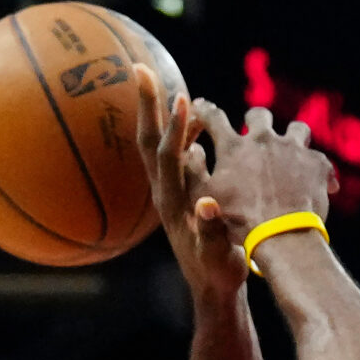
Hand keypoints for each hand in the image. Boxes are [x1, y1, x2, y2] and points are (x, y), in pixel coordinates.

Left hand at [135, 71, 246, 302]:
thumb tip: (205, 204)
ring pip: (159, 146)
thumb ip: (211, 232)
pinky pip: (175, 156)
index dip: (173, 128)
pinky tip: (192, 121)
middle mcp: (165, 193)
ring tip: (166, 84)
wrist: (213, 290)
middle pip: (148, 141)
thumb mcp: (219, 257)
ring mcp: (170, 193)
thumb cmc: (219, 276)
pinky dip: (180, 133)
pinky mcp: (179, 195)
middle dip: (146, 105)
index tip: (181, 97)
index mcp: (173, 203)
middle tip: (140, 68)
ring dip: (160, 114)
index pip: (167, 156)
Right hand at [168, 95, 338, 250]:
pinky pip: (320, 159)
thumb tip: (192, 150)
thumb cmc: (239, 221)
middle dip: (256, 121)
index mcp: (233, 146)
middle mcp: (263, 140)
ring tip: (293, 153)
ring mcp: (292, 149)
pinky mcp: (317, 164)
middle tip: (256, 133)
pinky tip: (321, 184)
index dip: (205, 110)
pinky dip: (319, 171)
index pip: (213, 117)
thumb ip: (193, 172)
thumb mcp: (204, 198)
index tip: (201, 107)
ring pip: (297, 129)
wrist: (281, 236)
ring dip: (294, 138)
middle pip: (259, 115)